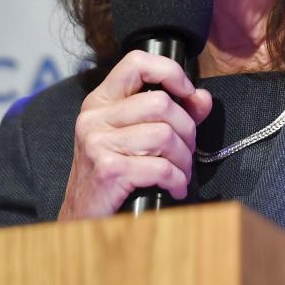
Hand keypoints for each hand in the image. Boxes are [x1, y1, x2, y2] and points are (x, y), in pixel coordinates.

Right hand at [58, 50, 212, 219]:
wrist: (82, 221)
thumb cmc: (112, 178)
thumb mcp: (135, 138)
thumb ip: (170, 114)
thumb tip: (202, 98)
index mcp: (100, 102)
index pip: (136, 62)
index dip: (170, 71)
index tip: (187, 93)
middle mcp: (94, 117)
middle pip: (161, 103)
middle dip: (186, 130)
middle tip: (185, 152)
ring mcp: (97, 142)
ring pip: (164, 135)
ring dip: (183, 160)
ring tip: (180, 173)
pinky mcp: (108, 169)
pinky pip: (160, 167)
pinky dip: (177, 180)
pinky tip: (174, 188)